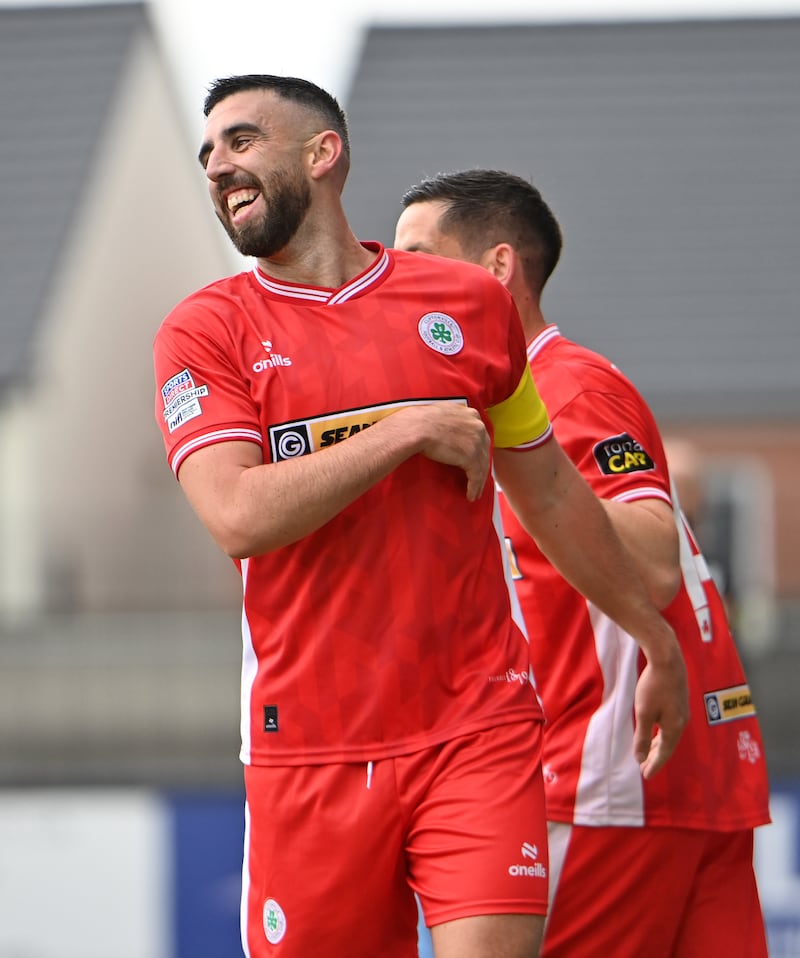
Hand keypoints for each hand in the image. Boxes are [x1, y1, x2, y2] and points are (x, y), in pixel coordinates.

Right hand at [408, 402, 490, 500]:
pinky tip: (471, 495)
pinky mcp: (471, 457)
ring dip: (479, 482)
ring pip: (482, 466)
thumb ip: (453, 420)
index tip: (475, 460)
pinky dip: (474, 487)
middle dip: (481, 466)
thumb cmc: (421, 421)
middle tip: (477, 478)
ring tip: (475, 492)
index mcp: (472, 415)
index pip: (480, 436)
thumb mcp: (443, 413)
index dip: (478, 450)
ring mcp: (476, 442)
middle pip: (484, 451)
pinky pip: (476, 476)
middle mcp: (478, 427)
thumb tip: (450, 428)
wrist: (416, 427)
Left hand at [632, 644, 689, 778]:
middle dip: (655, 757)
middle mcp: (682, 721)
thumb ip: (642, 736)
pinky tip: (656, 729)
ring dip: (658, 744)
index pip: (664, 752)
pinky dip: (661, 732)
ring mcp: (682, 710)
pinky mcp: (679, 700)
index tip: (645, 775)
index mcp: (674, 727)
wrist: (667, 658)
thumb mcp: (643, 713)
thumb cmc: (653, 686)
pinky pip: (670, 724)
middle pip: (668, 744)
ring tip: (648, 753)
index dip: (654, 764)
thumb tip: (639, 758)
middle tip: (644, 767)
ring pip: (669, 734)